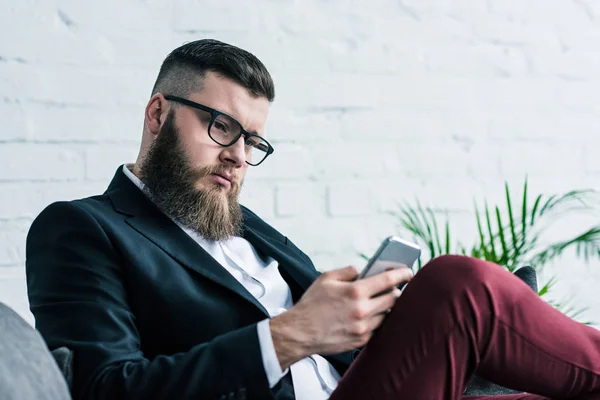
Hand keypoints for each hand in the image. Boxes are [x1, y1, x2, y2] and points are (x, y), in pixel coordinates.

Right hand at [269, 264, 412, 369]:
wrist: (299, 333)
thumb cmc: (311, 304)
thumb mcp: (326, 278)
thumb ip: (348, 271)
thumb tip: (364, 271)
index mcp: (355, 291)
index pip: (388, 280)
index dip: (402, 274)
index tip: (408, 271)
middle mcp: (362, 310)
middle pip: (394, 298)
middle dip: (397, 290)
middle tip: (394, 287)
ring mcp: (363, 328)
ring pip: (388, 314)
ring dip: (387, 306)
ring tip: (381, 301)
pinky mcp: (361, 341)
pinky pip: (378, 328)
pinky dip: (377, 320)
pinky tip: (371, 315)